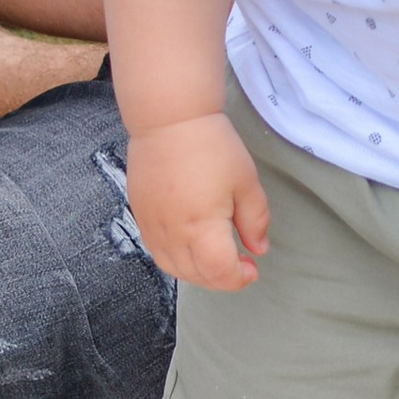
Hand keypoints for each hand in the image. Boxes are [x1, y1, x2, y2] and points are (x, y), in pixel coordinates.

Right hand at [126, 113, 268, 288]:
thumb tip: (258, 249)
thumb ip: (255, 221)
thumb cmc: (211, 145)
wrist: (169, 120)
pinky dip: (176, 259)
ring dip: (198, 272)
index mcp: (201, 227)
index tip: (251, 269)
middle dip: (221, 278)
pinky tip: (191, 246)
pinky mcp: (141, 215)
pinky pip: (156, 251)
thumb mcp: (246, 182)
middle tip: (239, 264)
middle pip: (196, 276)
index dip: (238, 279)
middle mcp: (172, 234)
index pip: (219, 273)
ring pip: (173, 268)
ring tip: (216, 257)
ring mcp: (152, 226)